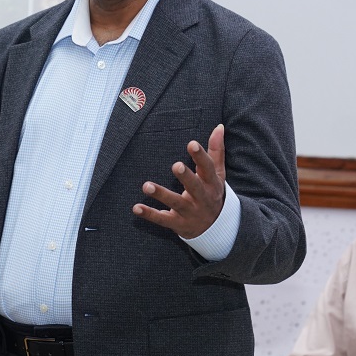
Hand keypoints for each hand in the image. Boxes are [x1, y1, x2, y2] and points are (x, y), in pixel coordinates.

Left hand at [133, 124, 226, 238]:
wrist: (217, 228)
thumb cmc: (212, 193)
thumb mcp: (217, 174)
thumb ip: (216, 151)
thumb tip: (219, 126)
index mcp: (212, 184)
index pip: (208, 169)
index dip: (201, 157)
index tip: (192, 143)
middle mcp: (203, 199)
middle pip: (195, 187)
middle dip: (186, 177)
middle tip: (176, 165)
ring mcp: (190, 213)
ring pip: (176, 203)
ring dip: (162, 195)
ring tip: (146, 186)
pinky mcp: (178, 224)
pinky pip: (163, 220)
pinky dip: (149, 214)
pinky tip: (136, 207)